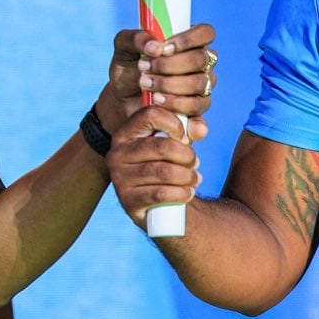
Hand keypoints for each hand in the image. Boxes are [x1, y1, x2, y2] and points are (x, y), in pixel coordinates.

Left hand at [102, 23, 218, 126]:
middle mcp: (200, 63)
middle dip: (169, 65)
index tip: (164, 49)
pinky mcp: (197, 108)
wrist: (124, 99)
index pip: (205, 33)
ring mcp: (202, 85)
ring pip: (199, 83)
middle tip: (144, 68)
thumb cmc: (129, 69)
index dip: (188, 39)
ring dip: (169, 84)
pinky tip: (156, 101)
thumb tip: (154, 46)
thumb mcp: (124, 48)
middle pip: (200, 59)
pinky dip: (175, 104)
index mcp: (188, 42)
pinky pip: (196, 107)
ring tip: (145, 84)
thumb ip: (135, 38)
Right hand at [105, 104, 206, 228]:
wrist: (154, 204)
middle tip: (194, 162)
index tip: (184, 138)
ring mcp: (120, 178)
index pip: (150, 114)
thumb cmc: (163, 166)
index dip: (175, 124)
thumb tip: (201, 130)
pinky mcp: (128, 200)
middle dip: (186, 156)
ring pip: (164, 172)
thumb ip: (189, 130)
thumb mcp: (173, 144)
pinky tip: (188, 193)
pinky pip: (160, 194)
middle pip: (162, 146)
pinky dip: (180, 193)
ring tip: (195, 178)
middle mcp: (117, 153)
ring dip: (187, 176)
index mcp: (125, 134)